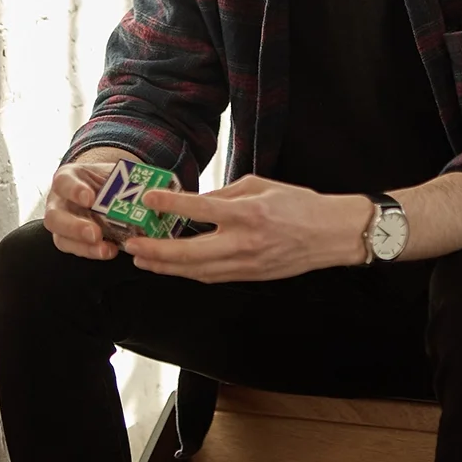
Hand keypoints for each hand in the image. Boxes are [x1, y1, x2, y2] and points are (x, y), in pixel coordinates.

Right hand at [43, 161, 122, 260]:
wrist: (100, 188)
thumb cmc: (104, 179)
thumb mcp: (111, 172)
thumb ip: (123, 178)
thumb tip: (150, 187)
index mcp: (67, 179)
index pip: (63, 182)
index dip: (74, 190)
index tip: (90, 198)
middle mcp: (58, 202)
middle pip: (54, 217)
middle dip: (75, 227)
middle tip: (95, 233)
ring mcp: (61, 223)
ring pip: (61, 238)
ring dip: (83, 246)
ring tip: (104, 249)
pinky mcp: (68, 239)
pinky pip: (74, 249)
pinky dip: (91, 252)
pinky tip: (109, 251)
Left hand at [123, 174, 370, 282]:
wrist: (330, 234)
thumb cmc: (298, 203)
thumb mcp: (260, 185)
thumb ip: (225, 193)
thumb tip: (197, 201)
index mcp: (247, 213)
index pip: (200, 208)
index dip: (171, 204)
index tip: (148, 199)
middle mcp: (243, 242)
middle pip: (189, 252)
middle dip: (156, 250)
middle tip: (131, 245)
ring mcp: (246, 264)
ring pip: (196, 270)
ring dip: (166, 266)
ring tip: (143, 258)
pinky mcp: (250, 276)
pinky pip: (212, 277)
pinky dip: (189, 272)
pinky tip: (173, 267)